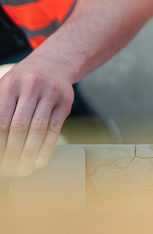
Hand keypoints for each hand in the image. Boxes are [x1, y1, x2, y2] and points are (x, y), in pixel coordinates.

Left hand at [0, 56, 73, 177]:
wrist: (53, 63)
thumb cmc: (24, 82)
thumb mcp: (6, 87)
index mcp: (11, 84)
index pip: (2, 119)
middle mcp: (31, 86)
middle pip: (19, 125)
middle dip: (12, 152)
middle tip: (8, 170)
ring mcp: (50, 93)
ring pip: (38, 129)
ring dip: (29, 153)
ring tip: (23, 170)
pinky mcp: (65, 101)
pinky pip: (54, 128)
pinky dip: (46, 148)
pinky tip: (40, 161)